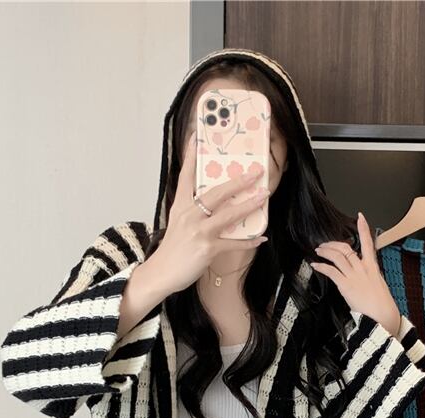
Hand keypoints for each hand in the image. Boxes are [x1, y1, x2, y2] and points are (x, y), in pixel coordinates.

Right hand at [152, 130, 270, 293]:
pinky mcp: (207, 249)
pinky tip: (261, 237)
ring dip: (249, 205)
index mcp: (180, 206)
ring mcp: (199, 232)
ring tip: (264, 196)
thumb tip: (215, 203)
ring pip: (228, 215)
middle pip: (216, 193)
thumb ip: (193, 211)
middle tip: (255, 172)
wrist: (160, 273)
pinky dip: (249, 241)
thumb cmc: (172, 249)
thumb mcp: (178, 223)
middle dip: (238, 182)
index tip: (197, 137)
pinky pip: (233, 243)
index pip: (186, 176)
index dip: (192, 156)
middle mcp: (189, 215)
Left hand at [310, 211, 401, 336]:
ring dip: (325, 252)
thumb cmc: (382, 305)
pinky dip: (322, 266)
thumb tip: (363, 277)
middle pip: (346, 248)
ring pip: (337, 256)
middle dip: (333, 244)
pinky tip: (316, 265)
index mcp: (373, 267)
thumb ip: (370, 277)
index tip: (360, 217)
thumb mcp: (379, 285)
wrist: (383, 316)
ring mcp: (354, 276)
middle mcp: (363, 268)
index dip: (364, 229)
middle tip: (324, 245)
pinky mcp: (346, 285)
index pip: (368, 243)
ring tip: (318, 251)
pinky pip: (331, 271)